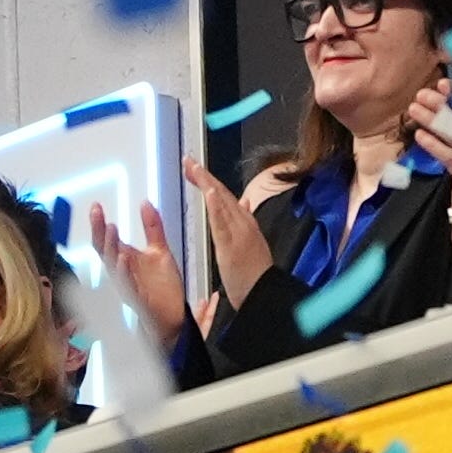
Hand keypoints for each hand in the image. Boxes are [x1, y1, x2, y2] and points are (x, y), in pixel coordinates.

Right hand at [101, 199, 197, 347]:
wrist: (174, 317)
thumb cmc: (162, 288)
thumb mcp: (159, 251)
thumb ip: (152, 228)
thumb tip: (145, 203)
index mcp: (124, 261)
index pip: (106, 240)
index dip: (99, 224)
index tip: (96, 206)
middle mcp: (121, 273)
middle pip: (104, 250)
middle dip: (99, 232)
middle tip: (97, 213)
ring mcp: (127, 287)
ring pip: (113, 266)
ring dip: (110, 248)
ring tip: (111, 229)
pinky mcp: (138, 300)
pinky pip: (127, 285)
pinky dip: (124, 272)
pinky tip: (124, 258)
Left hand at [187, 164, 277, 303]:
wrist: (264, 292)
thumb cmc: (255, 272)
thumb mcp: (252, 241)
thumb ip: (246, 220)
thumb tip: (245, 201)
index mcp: (244, 222)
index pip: (224, 196)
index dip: (209, 180)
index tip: (194, 168)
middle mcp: (242, 222)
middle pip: (221, 193)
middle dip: (203, 176)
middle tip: (188, 160)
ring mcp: (237, 232)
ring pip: (221, 202)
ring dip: (207, 183)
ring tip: (193, 168)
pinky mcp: (231, 244)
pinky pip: (222, 222)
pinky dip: (215, 206)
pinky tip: (208, 192)